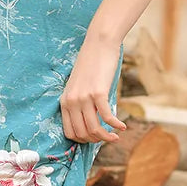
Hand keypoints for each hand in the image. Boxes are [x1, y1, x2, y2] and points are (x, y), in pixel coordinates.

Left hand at [60, 30, 126, 144]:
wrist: (98, 45)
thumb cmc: (91, 65)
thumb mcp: (78, 86)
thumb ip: (80, 104)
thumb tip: (90, 123)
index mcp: (64, 101)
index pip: (70, 133)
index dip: (83, 140)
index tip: (95, 138)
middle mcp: (71, 101)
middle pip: (82, 134)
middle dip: (96, 140)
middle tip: (108, 137)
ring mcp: (84, 98)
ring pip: (94, 129)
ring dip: (107, 137)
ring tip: (116, 136)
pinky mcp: (98, 93)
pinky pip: (107, 117)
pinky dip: (116, 125)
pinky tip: (122, 127)